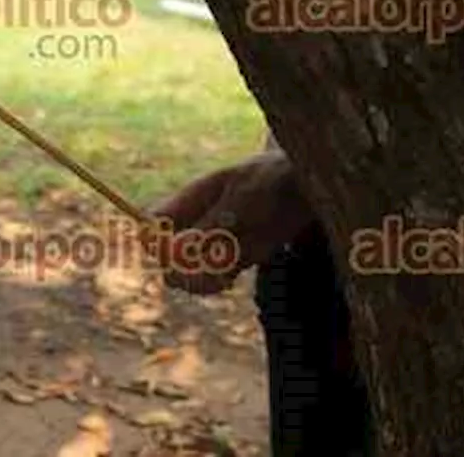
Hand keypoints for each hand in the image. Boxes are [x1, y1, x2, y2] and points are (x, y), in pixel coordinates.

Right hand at [146, 149, 315, 293]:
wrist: (309, 185)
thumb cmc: (271, 181)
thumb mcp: (240, 201)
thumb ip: (208, 228)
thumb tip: (173, 252)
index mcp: (191, 200)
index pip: (155, 224)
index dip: (155, 243)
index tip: (171, 256)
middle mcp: (198, 223)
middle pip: (168, 254)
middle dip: (177, 269)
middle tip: (199, 273)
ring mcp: (217, 240)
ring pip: (189, 271)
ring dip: (198, 280)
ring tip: (219, 276)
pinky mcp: (238, 256)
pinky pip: (214, 277)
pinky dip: (216, 282)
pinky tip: (227, 278)